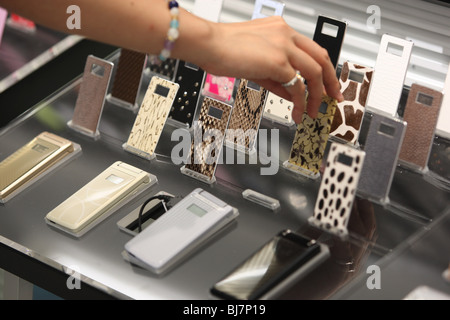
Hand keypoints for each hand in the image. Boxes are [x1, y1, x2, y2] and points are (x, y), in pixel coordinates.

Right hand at [192, 16, 343, 121]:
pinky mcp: (278, 61)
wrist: (208, 44)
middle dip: (330, 80)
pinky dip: (301, 101)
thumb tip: (291, 92)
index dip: (321, 67)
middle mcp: (285, 34)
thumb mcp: (254, 63)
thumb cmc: (222, 49)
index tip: (325, 81)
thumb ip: (275, 76)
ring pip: (314, 71)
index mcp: (280, 30)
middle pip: (321, 57)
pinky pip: (298, 85)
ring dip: (318, 95)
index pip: (310, 48)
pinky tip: (297, 111)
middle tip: (334, 96)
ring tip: (313, 111)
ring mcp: (284, 46)